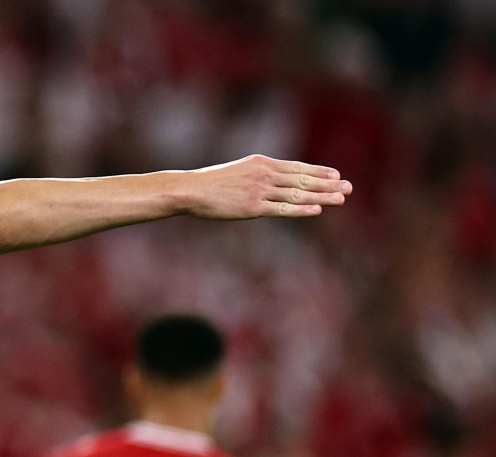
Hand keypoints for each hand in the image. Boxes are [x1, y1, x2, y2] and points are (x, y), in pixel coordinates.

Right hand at [182, 154, 350, 219]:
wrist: (191, 190)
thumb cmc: (210, 183)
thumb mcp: (238, 172)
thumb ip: (257, 176)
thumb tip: (273, 182)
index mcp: (261, 163)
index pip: (297, 167)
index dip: (318, 171)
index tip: (336, 174)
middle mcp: (264, 174)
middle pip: (302, 179)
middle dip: (328, 184)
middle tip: (349, 187)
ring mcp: (259, 191)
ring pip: (297, 193)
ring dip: (321, 196)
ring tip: (341, 198)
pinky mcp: (252, 208)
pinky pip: (282, 209)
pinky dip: (300, 209)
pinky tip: (316, 210)